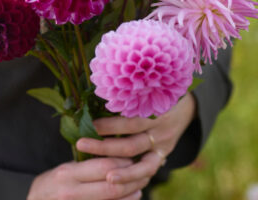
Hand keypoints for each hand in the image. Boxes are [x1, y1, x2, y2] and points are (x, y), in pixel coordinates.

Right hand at [27, 157, 146, 199]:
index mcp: (67, 174)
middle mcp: (72, 192)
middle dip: (131, 178)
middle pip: (111, 185)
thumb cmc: (50, 186)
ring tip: (139, 186)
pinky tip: (130, 198)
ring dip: (130, 194)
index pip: (103, 166)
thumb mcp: (63, 170)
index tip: (131, 156)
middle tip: (142, 171)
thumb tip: (113, 155)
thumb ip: (85, 164)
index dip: (122, 161)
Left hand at [76, 92, 196, 187]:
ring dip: (119, 167)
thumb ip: (127, 91)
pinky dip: (133, 177)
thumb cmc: (157, 89)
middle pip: (130, 141)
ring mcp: (163, 144)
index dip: (110, 123)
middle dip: (105, 145)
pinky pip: (148, 170)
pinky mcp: (164, 155)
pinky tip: (117, 182)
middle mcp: (160, 127)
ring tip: (102, 174)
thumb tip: (91, 93)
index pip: (130, 118)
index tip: (89, 123)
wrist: (186, 105)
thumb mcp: (146, 85)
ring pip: (141, 162)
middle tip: (81, 143)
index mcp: (155, 106)